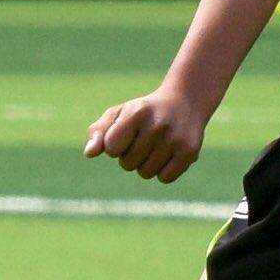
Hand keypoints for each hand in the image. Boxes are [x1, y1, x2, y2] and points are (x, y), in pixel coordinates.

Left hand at [84, 87, 208, 182]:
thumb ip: (99, 132)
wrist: (186, 102)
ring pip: (145, 173)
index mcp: (136, 113)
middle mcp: (157, 125)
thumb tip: (89, 154)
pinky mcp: (190, 152)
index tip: (126, 133)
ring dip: (146, 165)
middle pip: (128, 164)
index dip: (115, 145)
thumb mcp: (119, 114)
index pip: (112, 148)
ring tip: (156, 147)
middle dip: (131, 156)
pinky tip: (168, 155)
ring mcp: (175, 139)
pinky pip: (165, 178)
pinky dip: (163, 172)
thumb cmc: (144, 111)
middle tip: (144, 139)